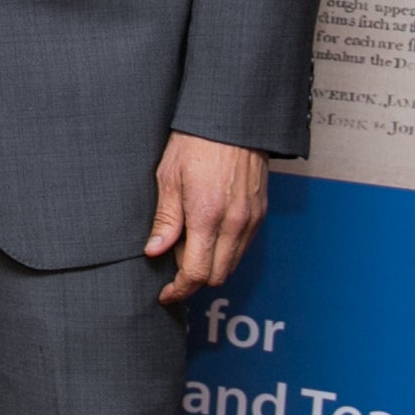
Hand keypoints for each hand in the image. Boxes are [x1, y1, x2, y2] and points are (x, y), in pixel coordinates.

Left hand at [147, 132, 268, 304]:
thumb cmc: (195, 144)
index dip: (179, 289)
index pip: (196, 273)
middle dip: (193, 281)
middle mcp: (235, 223)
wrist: (231, 121)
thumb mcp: (168, 179)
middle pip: (217, 276)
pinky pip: (243, 247)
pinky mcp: (260, 213)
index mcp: (208, 217)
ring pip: (232, 264)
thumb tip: (154, 251)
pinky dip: (225, 252)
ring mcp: (251, 219)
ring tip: (187, 250)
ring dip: (211, 267)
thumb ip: (166, 220)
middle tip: (171, 272)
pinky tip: (207, 237)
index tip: (165, 293)